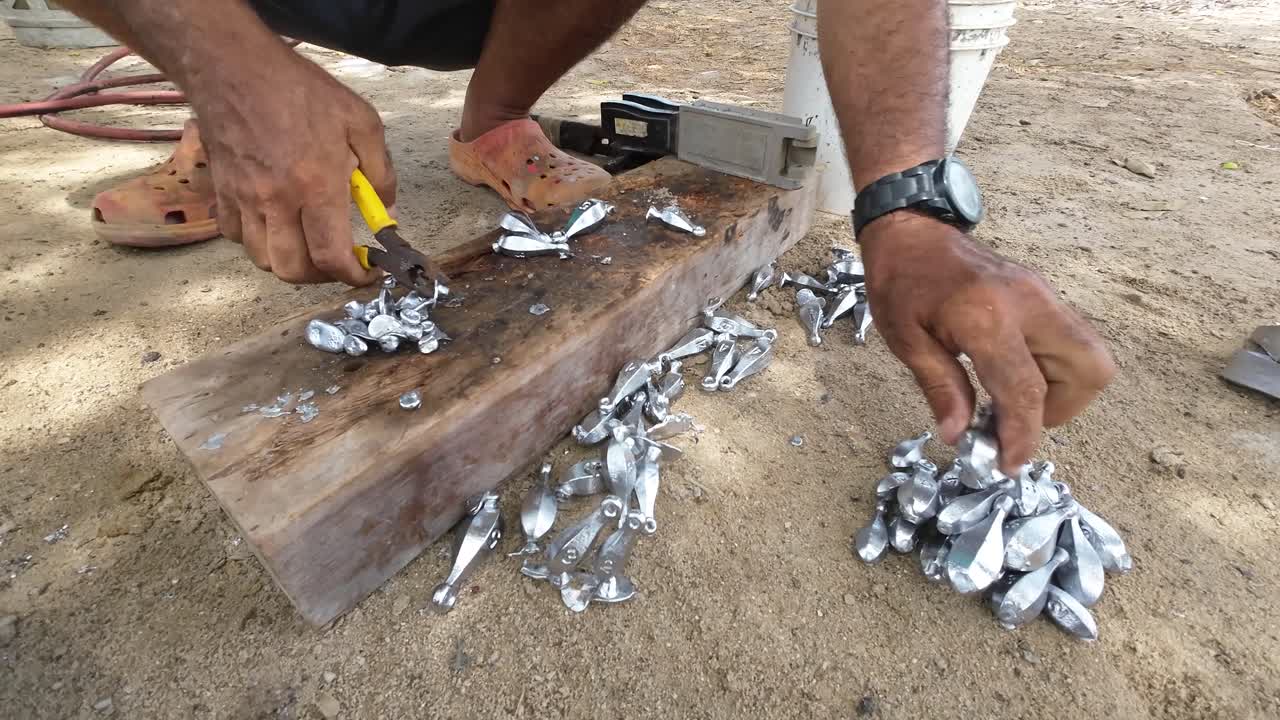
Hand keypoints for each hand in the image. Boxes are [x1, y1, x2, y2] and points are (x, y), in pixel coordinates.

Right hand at [192, 50, 393, 284]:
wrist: (234, 67)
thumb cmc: (300, 90)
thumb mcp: (361, 121)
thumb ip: (381, 172)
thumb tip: (387, 210)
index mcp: (315, 185)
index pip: (331, 257)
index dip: (354, 277)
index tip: (368, 273)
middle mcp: (276, 200)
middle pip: (293, 270)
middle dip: (321, 277)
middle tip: (338, 261)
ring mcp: (243, 199)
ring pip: (262, 260)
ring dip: (289, 261)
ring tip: (308, 243)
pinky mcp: (221, 192)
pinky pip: (236, 237)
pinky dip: (257, 242)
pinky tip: (275, 223)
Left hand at [859, 212, 1115, 473]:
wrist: (911, 228)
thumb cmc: (900, 280)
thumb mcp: (904, 338)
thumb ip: (939, 386)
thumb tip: (959, 435)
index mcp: (986, 317)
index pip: (1025, 389)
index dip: (1022, 435)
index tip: (1009, 463)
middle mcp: (1029, 303)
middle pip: (1089, 367)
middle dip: (1063, 407)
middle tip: (1016, 418)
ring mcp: (1042, 294)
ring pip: (1089, 353)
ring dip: (1062, 388)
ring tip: (1010, 396)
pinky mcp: (1043, 293)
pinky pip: (1070, 338)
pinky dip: (1053, 366)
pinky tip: (1010, 371)